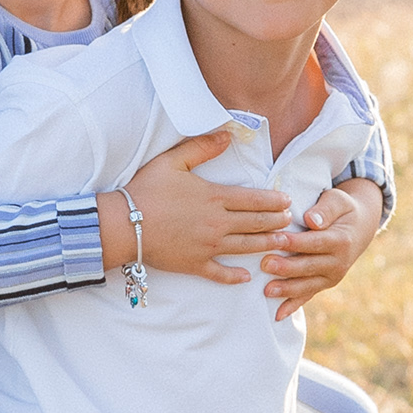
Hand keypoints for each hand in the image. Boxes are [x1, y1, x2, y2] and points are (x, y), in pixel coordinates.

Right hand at [98, 131, 291, 284]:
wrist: (123, 224)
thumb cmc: (146, 190)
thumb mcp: (172, 160)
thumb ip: (202, 146)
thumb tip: (227, 135)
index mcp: (214, 198)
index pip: (253, 200)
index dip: (273, 201)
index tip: (286, 201)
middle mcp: (217, 224)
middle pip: (255, 223)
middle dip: (275, 222)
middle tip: (289, 221)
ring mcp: (208, 247)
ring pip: (245, 247)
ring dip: (266, 245)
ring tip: (281, 243)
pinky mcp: (195, 264)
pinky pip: (220, 273)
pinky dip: (234, 277)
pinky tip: (246, 277)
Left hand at [263, 178, 383, 320]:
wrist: (359, 227)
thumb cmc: (342, 209)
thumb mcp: (338, 200)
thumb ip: (326, 209)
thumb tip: (312, 220)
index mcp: (341, 240)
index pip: (315, 242)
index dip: (295, 242)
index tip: (276, 239)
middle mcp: (338, 262)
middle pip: (309, 266)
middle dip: (287, 267)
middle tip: (265, 264)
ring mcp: (332, 276)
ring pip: (307, 285)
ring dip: (287, 289)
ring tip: (267, 290)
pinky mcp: (324, 284)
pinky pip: (308, 295)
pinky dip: (293, 305)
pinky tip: (277, 315)